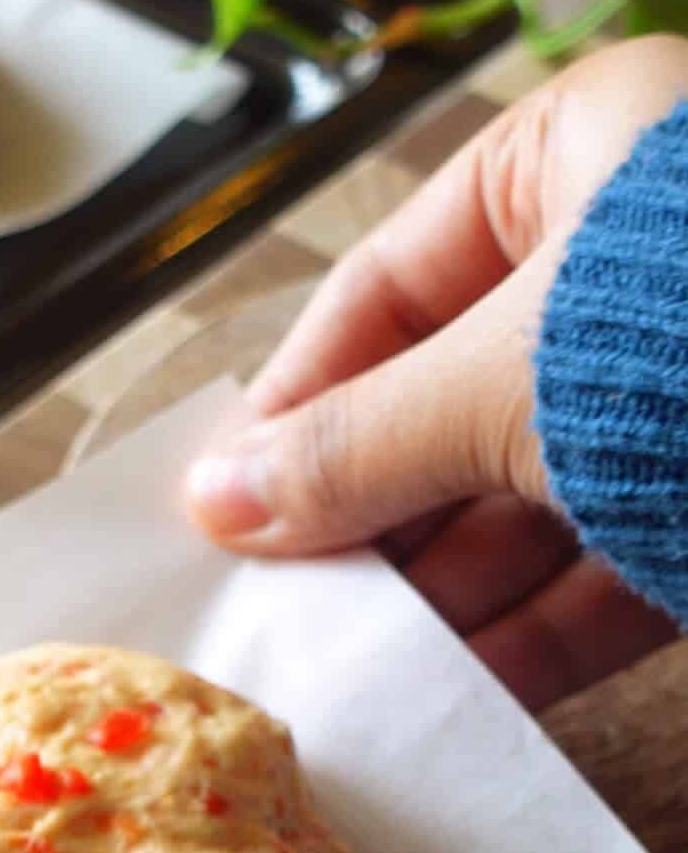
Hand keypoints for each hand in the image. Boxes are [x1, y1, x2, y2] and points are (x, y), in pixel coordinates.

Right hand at [186, 33, 687, 708]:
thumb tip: (216, 497)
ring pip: (536, 495)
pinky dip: (545, 632)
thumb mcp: (512, 385)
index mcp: (578, 158)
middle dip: (375, 516)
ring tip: (361, 670)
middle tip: (289, 610)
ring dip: (452, 590)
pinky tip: (470, 694)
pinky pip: (617, 563)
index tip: (223, 509)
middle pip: (454, 400)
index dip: (294, 402)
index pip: (384, 284)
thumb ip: (359, 443)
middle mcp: (635, 260)